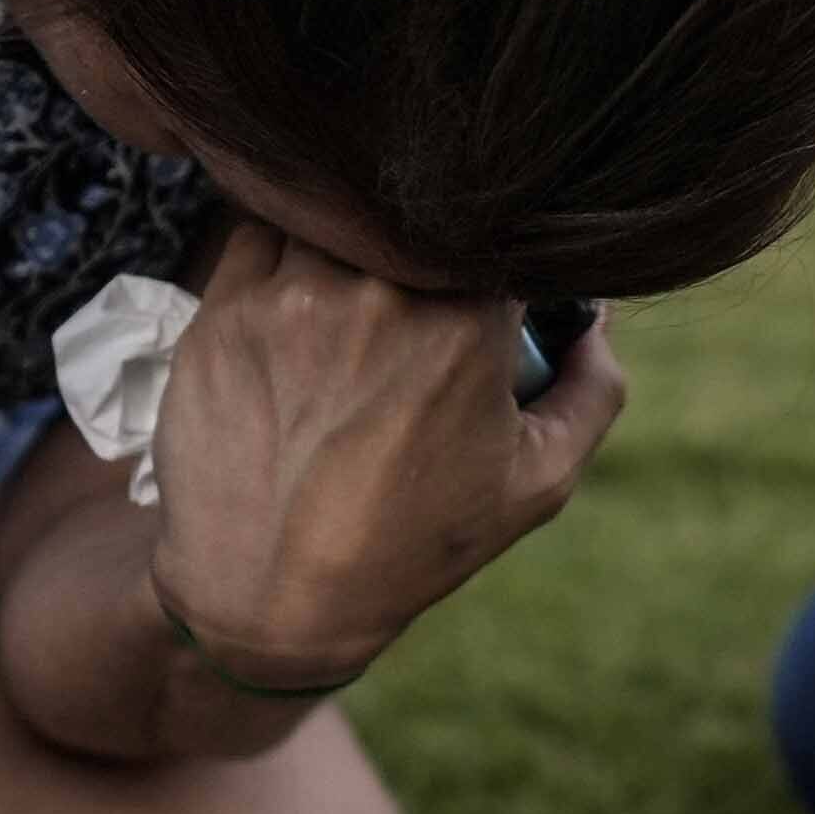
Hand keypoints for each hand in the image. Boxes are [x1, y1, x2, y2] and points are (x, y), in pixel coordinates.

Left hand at [141, 223, 620, 690]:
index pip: (494, 234)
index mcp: (464, 317)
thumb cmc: (410, 545)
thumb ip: (591, 390)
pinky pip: (259, 235)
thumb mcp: (536, 484)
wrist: (268, 597)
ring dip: (349, 241)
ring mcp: (290, 294)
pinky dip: (284, 255)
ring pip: (332, 215)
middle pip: (409, 217)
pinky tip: (296, 307)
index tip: (487, 290)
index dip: (494, 254)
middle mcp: (375, 288)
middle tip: (417, 304)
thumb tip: (593, 321)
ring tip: (352, 307)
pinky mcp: (222, 307)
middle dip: (420, 248)